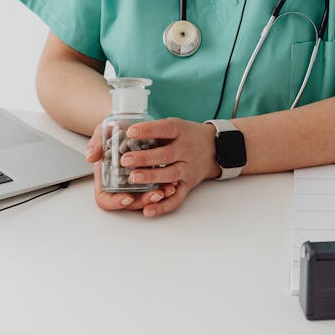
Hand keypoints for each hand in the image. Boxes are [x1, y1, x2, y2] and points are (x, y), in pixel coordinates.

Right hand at [85, 127, 176, 215]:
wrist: (126, 123)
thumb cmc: (113, 132)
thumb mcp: (101, 134)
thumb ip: (96, 144)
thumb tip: (91, 157)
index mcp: (106, 178)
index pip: (105, 200)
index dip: (115, 202)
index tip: (127, 197)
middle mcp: (121, 185)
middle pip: (130, 203)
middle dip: (143, 201)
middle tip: (155, 194)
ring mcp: (136, 183)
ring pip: (146, 199)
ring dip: (158, 197)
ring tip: (168, 189)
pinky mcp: (151, 178)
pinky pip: (157, 190)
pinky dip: (167, 191)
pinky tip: (174, 184)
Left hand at [88, 118, 218, 217]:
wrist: (214, 148)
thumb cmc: (186, 135)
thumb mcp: (174, 124)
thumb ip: (153, 129)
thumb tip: (120, 129)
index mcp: (180, 131)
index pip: (165, 129)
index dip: (148, 130)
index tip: (130, 131)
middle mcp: (186, 149)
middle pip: (166, 154)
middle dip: (145, 158)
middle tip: (125, 160)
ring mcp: (188, 168)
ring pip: (170, 175)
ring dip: (151, 178)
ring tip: (133, 179)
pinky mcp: (188, 185)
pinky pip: (177, 198)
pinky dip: (162, 206)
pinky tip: (147, 210)